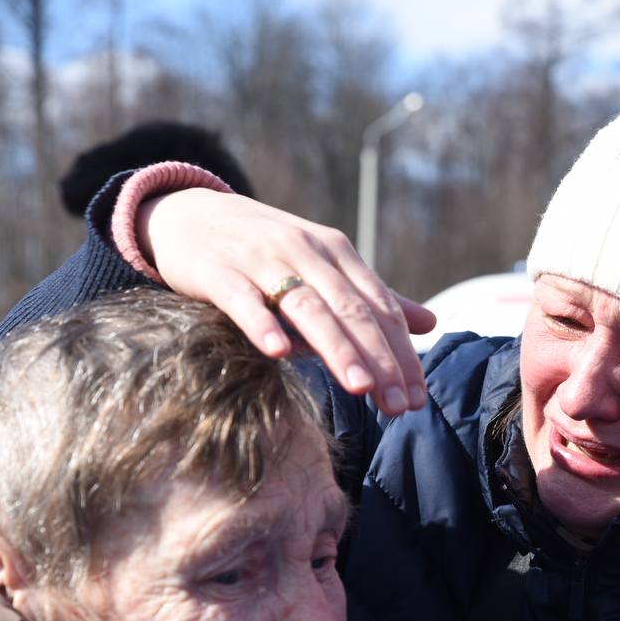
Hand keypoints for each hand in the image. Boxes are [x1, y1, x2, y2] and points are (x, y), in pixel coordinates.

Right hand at [138, 188, 435, 414]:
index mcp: (337, 253)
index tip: (417, 398)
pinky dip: (262, 324)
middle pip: (351, 310)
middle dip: (379, 359)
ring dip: (336, 347)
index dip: (402, 354)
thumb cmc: (266, 251)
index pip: (380, 308)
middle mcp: (306, 252)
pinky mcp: (219, 271)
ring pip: (307, 306)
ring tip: (360, 387)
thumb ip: (373, 298)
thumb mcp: (324, 266)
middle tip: (399, 406)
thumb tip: (431, 323)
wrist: (188, 214)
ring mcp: (262, 259)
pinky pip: (243, 300)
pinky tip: (280, 353)